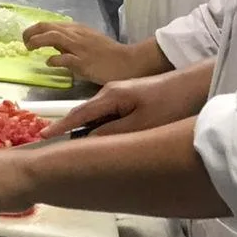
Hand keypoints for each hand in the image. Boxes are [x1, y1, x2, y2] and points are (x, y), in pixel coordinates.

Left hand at [22, 21, 149, 84]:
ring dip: (37, 41)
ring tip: (29, 47)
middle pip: (47, 27)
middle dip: (31, 32)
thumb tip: (53, 46)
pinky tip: (49, 62)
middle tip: (24, 41)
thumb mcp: (88, 41)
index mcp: (77, 29)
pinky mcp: (84, 62)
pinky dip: (53, 59)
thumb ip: (71, 41)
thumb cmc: (108, 53)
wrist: (128, 62)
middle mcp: (76, 35)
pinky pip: (64, 58)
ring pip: (53, 37)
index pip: (50, 24)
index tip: (28, 37)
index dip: (35, 29)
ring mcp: (79, 48)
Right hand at [41, 63, 210, 137]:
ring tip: (84, 150)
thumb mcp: (140, 124)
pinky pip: (110, 114)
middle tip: (62, 151)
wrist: (194, 85)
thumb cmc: (168, 104)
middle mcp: (111, 92)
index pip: (78, 114)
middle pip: (86, 115)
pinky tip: (109, 139)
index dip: (60, 127)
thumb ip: (111, 133)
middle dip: (73, 131)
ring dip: (92, 130)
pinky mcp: (132, 98)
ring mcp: (122, 94)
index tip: (41, 137)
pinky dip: (104, 126)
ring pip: (99, 116)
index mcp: (109, 96)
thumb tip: (88, 142)